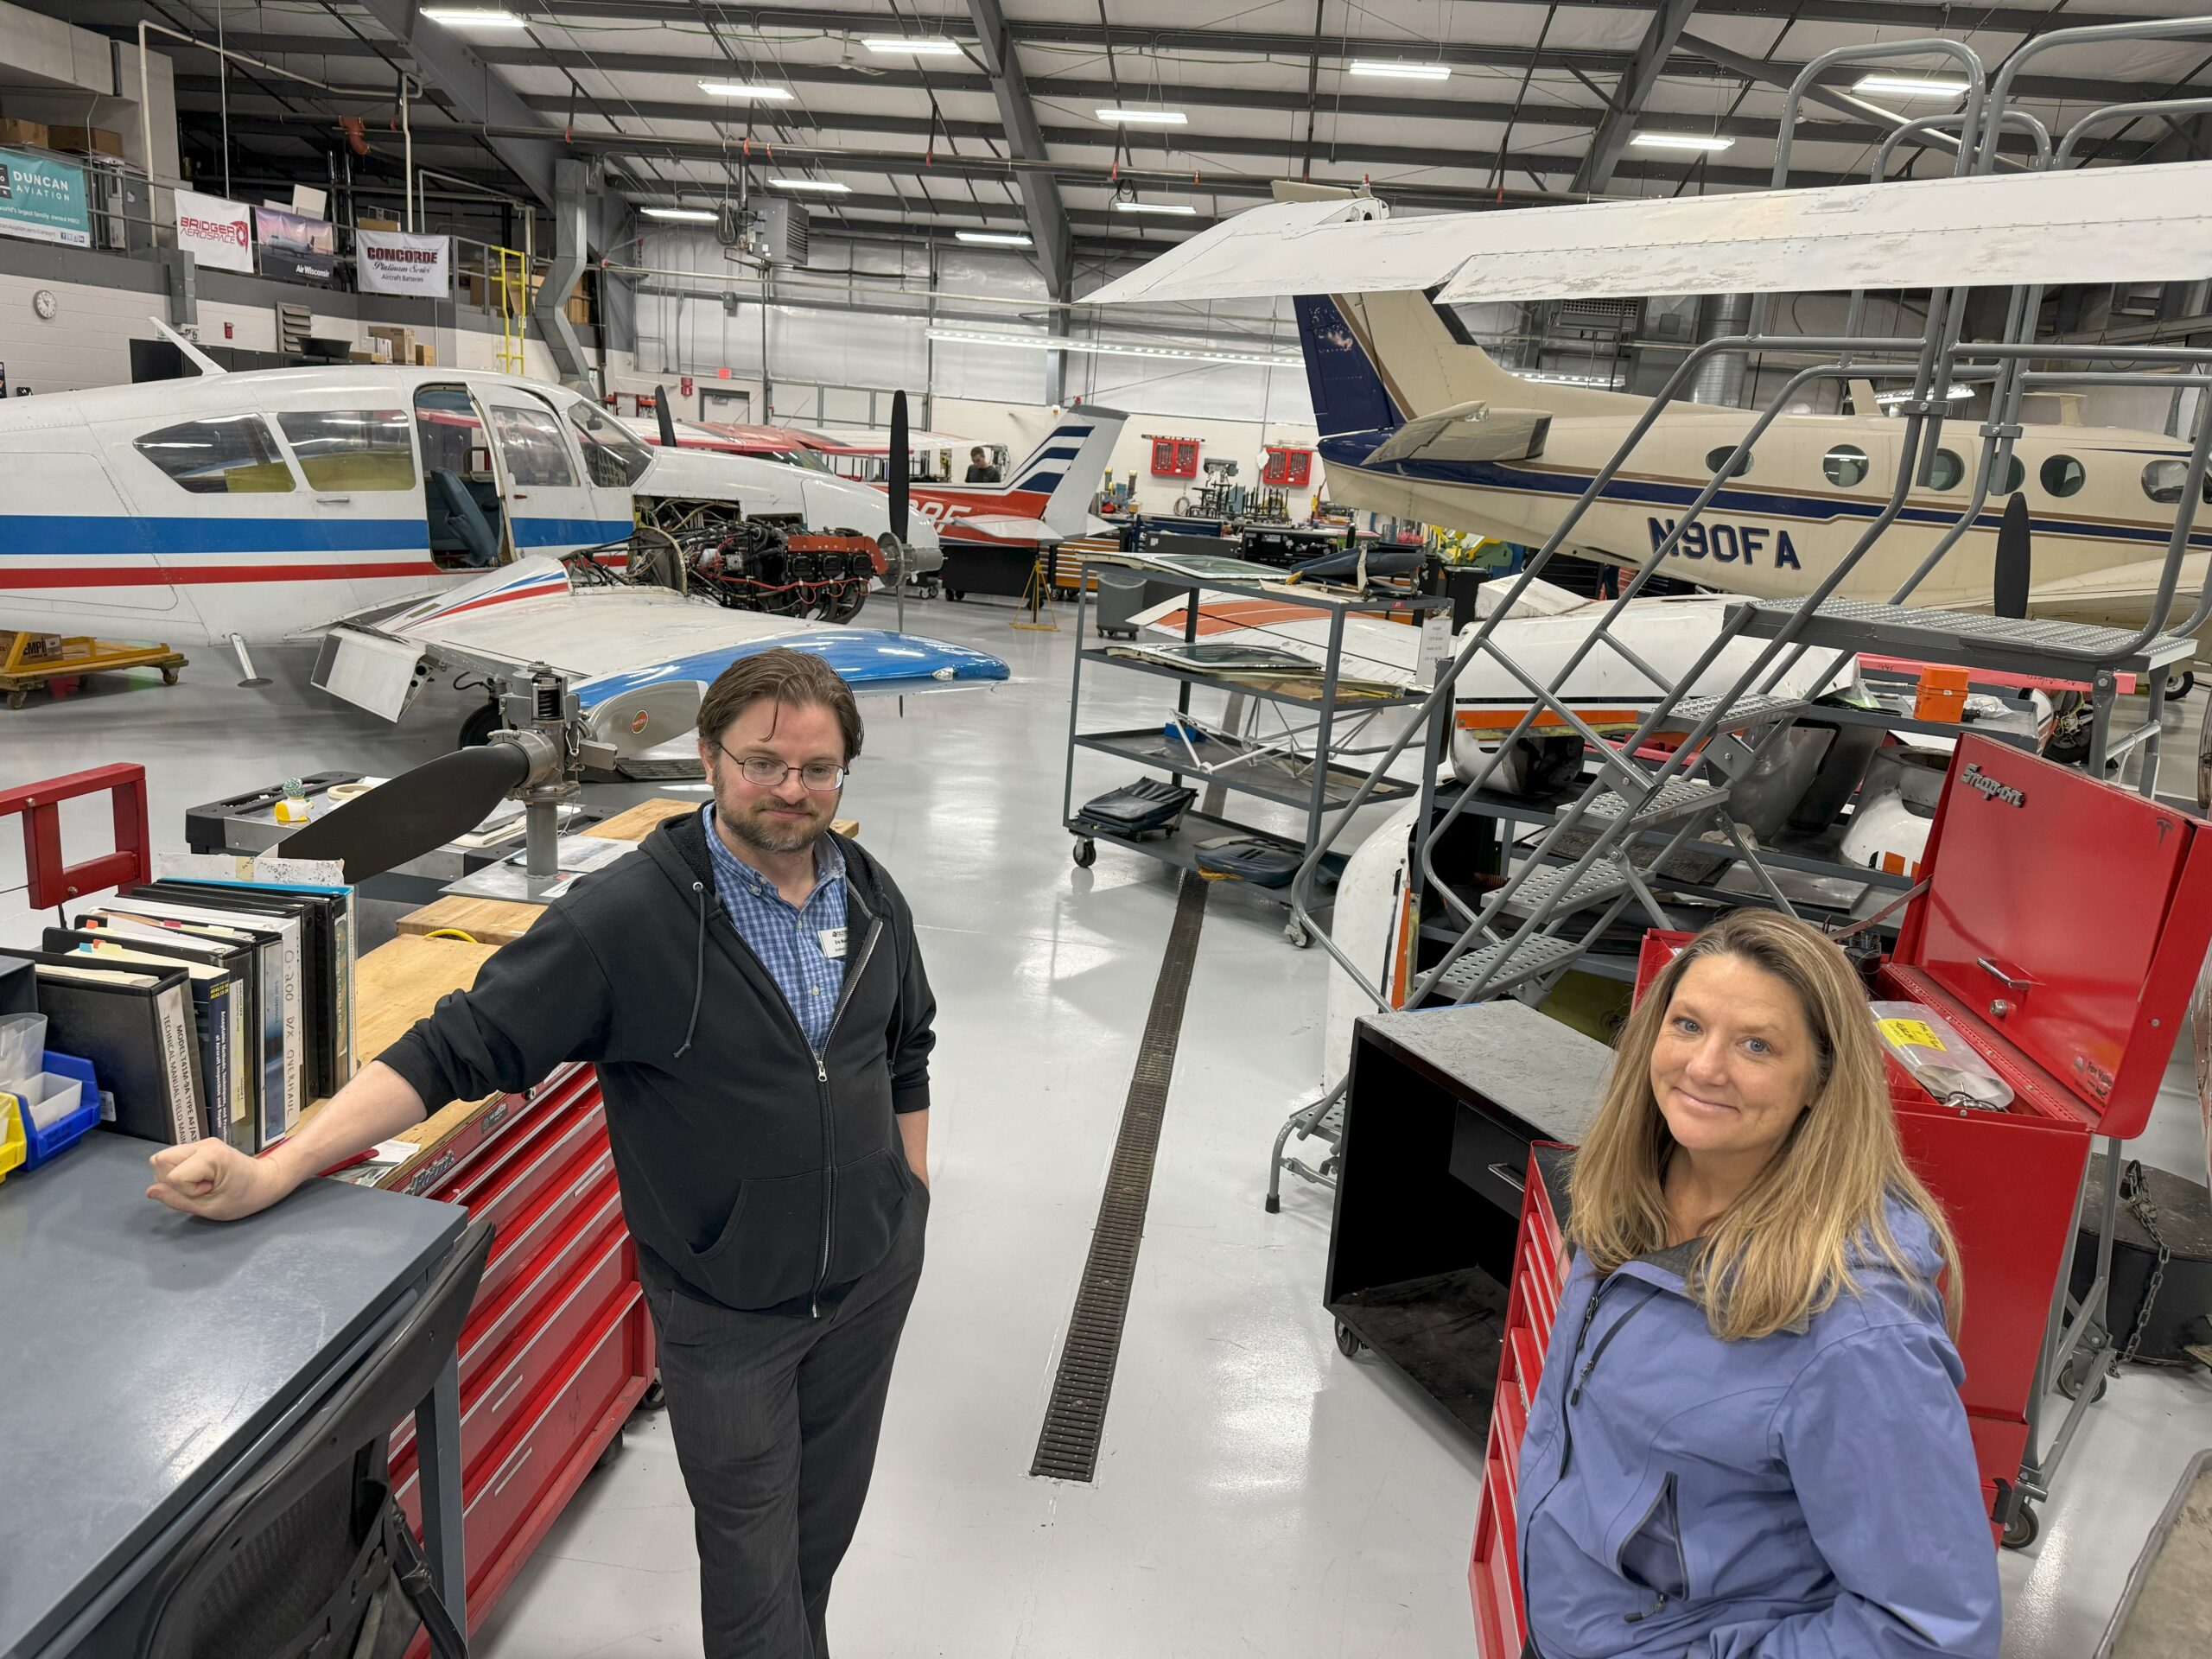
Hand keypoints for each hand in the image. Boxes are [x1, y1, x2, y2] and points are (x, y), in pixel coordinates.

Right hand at [147, 1138, 293, 1220]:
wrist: (267, 1181)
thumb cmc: (244, 1197)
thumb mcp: (211, 1208)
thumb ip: (178, 1200)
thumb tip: (150, 1191)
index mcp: (210, 1156)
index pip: (173, 1175)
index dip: (186, 1190)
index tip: (209, 1192)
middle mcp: (203, 1144)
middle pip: (161, 1160)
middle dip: (172, 1180)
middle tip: (202, 1188)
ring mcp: (201, 1143)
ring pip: (164, 1158)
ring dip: (175, 1175)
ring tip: (202, 1184)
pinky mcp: (201, 1146)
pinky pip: (175, 1158)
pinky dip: (181, 1171)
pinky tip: (201, 1178)